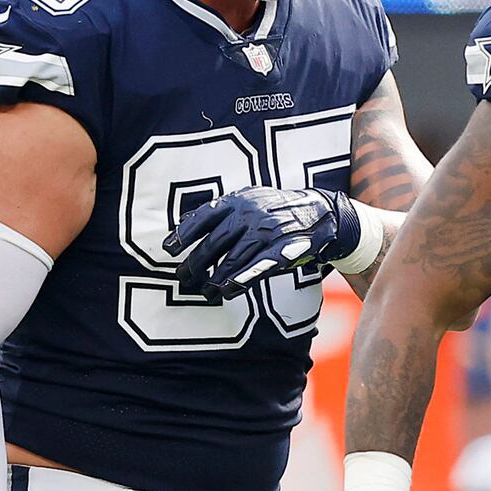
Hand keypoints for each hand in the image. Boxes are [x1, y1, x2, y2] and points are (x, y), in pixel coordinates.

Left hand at [168, 187, 359, 297]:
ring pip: (232, 260)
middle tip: (184, 277)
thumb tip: (186, 220)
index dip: (183, 235)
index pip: (203, 218)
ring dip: (214, 279)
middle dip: (195, 263)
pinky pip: (255, 269)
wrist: (321, 212)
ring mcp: (265, 233)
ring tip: (204, 292)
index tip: (169, 250)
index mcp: (238, 200)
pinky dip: (239, 282)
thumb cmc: (278, 209)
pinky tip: (227, 291)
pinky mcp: (282, 251)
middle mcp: (249, 215)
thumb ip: (223, 209)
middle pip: (213, 243)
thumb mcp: (250, 198)